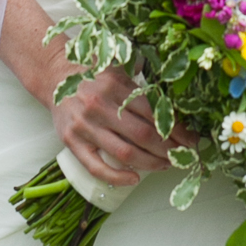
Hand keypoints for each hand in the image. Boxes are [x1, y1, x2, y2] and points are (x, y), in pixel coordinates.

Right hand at [52, 63, 195, 187]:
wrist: (54, 76)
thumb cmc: (93, 72)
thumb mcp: (119, 65)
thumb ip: (143, 76)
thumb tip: (177, 91)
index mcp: (116, 86)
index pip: (154, 112)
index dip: (176, 129)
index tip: (191, 139)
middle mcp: (100, 106)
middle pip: (143, 135)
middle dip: (169, 149)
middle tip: (184, 156)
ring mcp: (85, 126)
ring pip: (124, 153)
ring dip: (150, 163)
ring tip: (166, 165)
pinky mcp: (72, 142)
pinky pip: (95, 166)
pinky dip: (116, 177)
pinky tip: (134, 179)